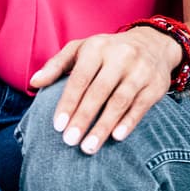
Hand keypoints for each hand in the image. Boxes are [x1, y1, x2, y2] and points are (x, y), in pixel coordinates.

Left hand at [28, 27, 181, 154]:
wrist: (152, 43)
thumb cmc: (107, 51)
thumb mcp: (81, 49)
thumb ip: (56, 65)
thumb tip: (33, 82)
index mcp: (97, 47)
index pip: (80, 78)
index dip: (69, 102)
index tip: (58, 126)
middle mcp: (120, 56)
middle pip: (99, 91)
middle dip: (83, 118)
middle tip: (70, 141)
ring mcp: (140, 70)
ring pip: (120, 101)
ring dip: (103, 126)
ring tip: (88, 147)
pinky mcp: (155, 84)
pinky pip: (140, 106)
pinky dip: (128, 122)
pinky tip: (116, 137)